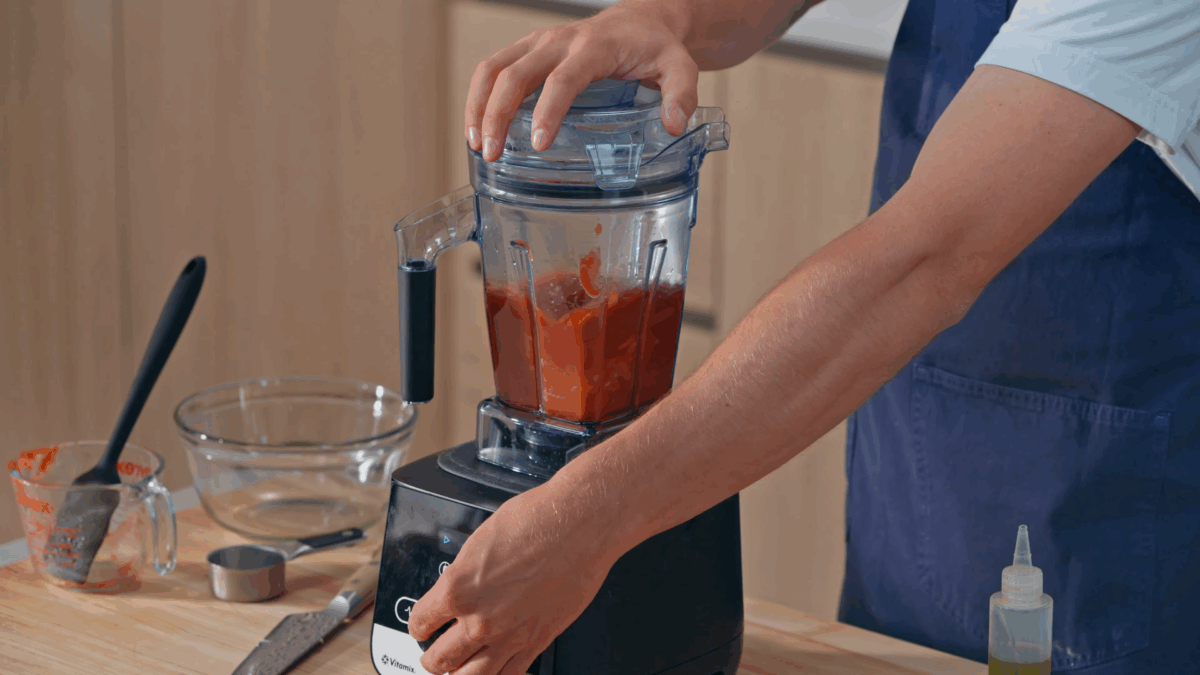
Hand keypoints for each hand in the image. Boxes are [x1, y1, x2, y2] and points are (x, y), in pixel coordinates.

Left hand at [408, 481, 619, 674]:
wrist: (579, 525)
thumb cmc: (537, 520)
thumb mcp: (481, 539)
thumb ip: (465, 572)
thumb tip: (460, 584)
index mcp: (457, 588)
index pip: (420, 621)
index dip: (419, 625)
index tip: (422, 625)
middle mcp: (479, 619)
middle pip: (439, 659)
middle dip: (432, 658)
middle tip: (434, 653)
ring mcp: (508, 636)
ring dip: (458, 674)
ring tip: (457, 668)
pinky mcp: (537, 642)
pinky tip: (494, 669)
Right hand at [465, 0, 697, 160]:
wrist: (640, 20)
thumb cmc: (654, 47)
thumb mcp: (679, 66)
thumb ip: (681, 93)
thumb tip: (673, 124)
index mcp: (593, 47)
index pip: (562, 79)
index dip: (547, 111)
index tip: (539, 144)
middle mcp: (558, 41)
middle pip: (514, 74)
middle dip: (498, 115)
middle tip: (493, 153)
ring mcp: (537, 44)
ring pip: (492, 68)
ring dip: (478, 106)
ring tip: (478, 145)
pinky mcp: (526, 50)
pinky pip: (492, 69)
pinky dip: (478, 97)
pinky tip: (479, 130)